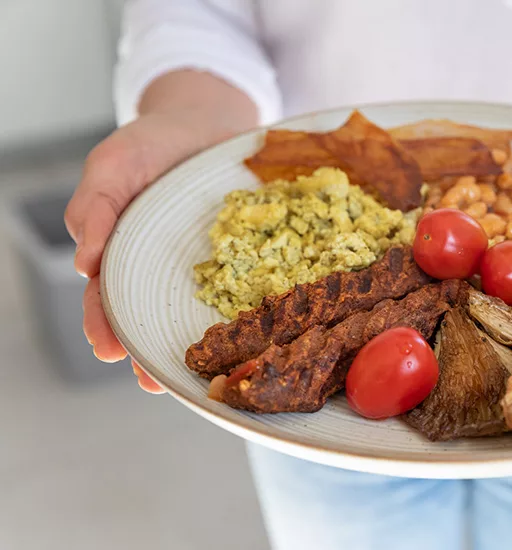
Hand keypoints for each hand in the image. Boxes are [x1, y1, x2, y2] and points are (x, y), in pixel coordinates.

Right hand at [64, 71, 257, 392]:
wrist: (207, 120)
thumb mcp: (113, 164)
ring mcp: (209, 268)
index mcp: (125, 256)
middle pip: (154, 317)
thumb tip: (84, 263)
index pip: (108, 299)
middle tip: (153, 380)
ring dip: (199, 342)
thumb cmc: (150, 144)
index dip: (106, 326)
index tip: (109, 351)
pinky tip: (255, 331)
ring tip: (203, 372)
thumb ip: (94, 207)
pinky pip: (249, 287)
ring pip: (202, 312)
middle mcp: (165, 271)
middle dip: (150, 351)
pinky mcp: (248, 258)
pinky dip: (248, 310)